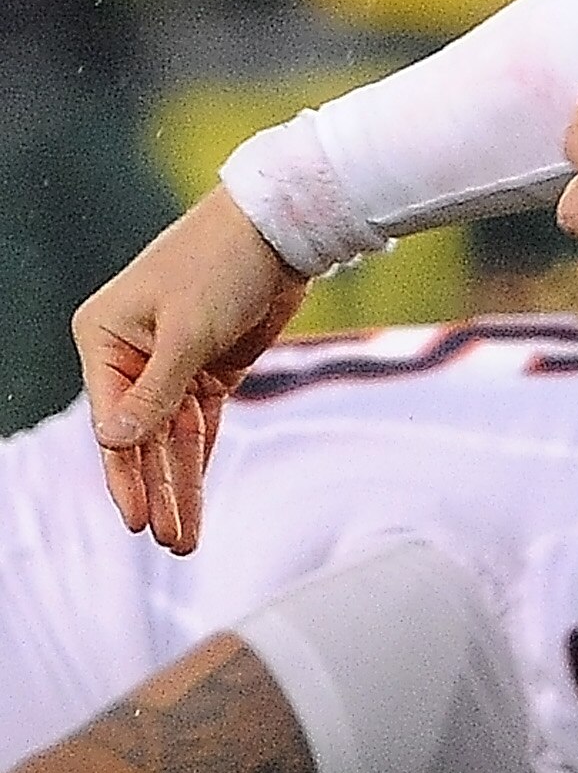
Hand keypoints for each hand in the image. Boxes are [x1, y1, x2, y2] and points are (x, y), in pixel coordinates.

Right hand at [71, 188, 311, 552]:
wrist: (277, 230)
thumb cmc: (220, 265)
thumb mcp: (187, 330)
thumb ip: (155, 391)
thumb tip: (113, 441)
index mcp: (105, 340)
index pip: (113, 421)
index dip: (124, 474)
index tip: (136, 519)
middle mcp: (129, 356)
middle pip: (141, 438)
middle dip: (155, 490)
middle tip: (167, 542)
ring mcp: (169, 365)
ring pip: (170, 439)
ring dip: (178, 486)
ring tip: (182, 541)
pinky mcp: (208, 370)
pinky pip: (198, 426)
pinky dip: (197, 462)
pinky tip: (192, 502)